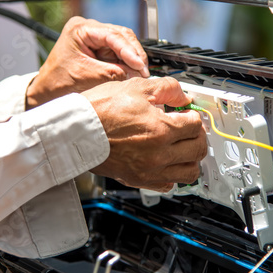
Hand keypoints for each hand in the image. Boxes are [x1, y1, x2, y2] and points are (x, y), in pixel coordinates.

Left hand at [26, 16, 148, 108]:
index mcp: (80, 28)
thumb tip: (137, 72)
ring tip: (140, 73)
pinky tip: (134, 71)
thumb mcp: (88, 77)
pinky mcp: (100, 48)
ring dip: (133, 58)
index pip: (113, 35)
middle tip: (144, 71)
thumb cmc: (58, 83)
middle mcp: (89, 28)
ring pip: (124, 43)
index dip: (130, 51)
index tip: (140, 65)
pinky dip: (128, 62)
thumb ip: (114, 73)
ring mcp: (95, 38)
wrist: (46, 92)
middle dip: (134, 54)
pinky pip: (119, 52)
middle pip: (122, 36)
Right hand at [82, 77, 207, 191]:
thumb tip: (183, 96)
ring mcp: (149, 170)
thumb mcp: (136, 87)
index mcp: (161, 129)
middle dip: (197, 135)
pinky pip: (168, 184)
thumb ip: (167, 89)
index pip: (196, 124)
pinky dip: (172, 174)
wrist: (74, 131)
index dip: (193, 114)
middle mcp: (159, 154)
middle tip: (189, 127)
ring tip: (182, 146)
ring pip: (189, 172)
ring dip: (191, 158)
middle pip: (198, 149)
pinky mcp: (138, 180)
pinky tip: (165, 160)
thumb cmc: (99, 110)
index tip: (187, 112)